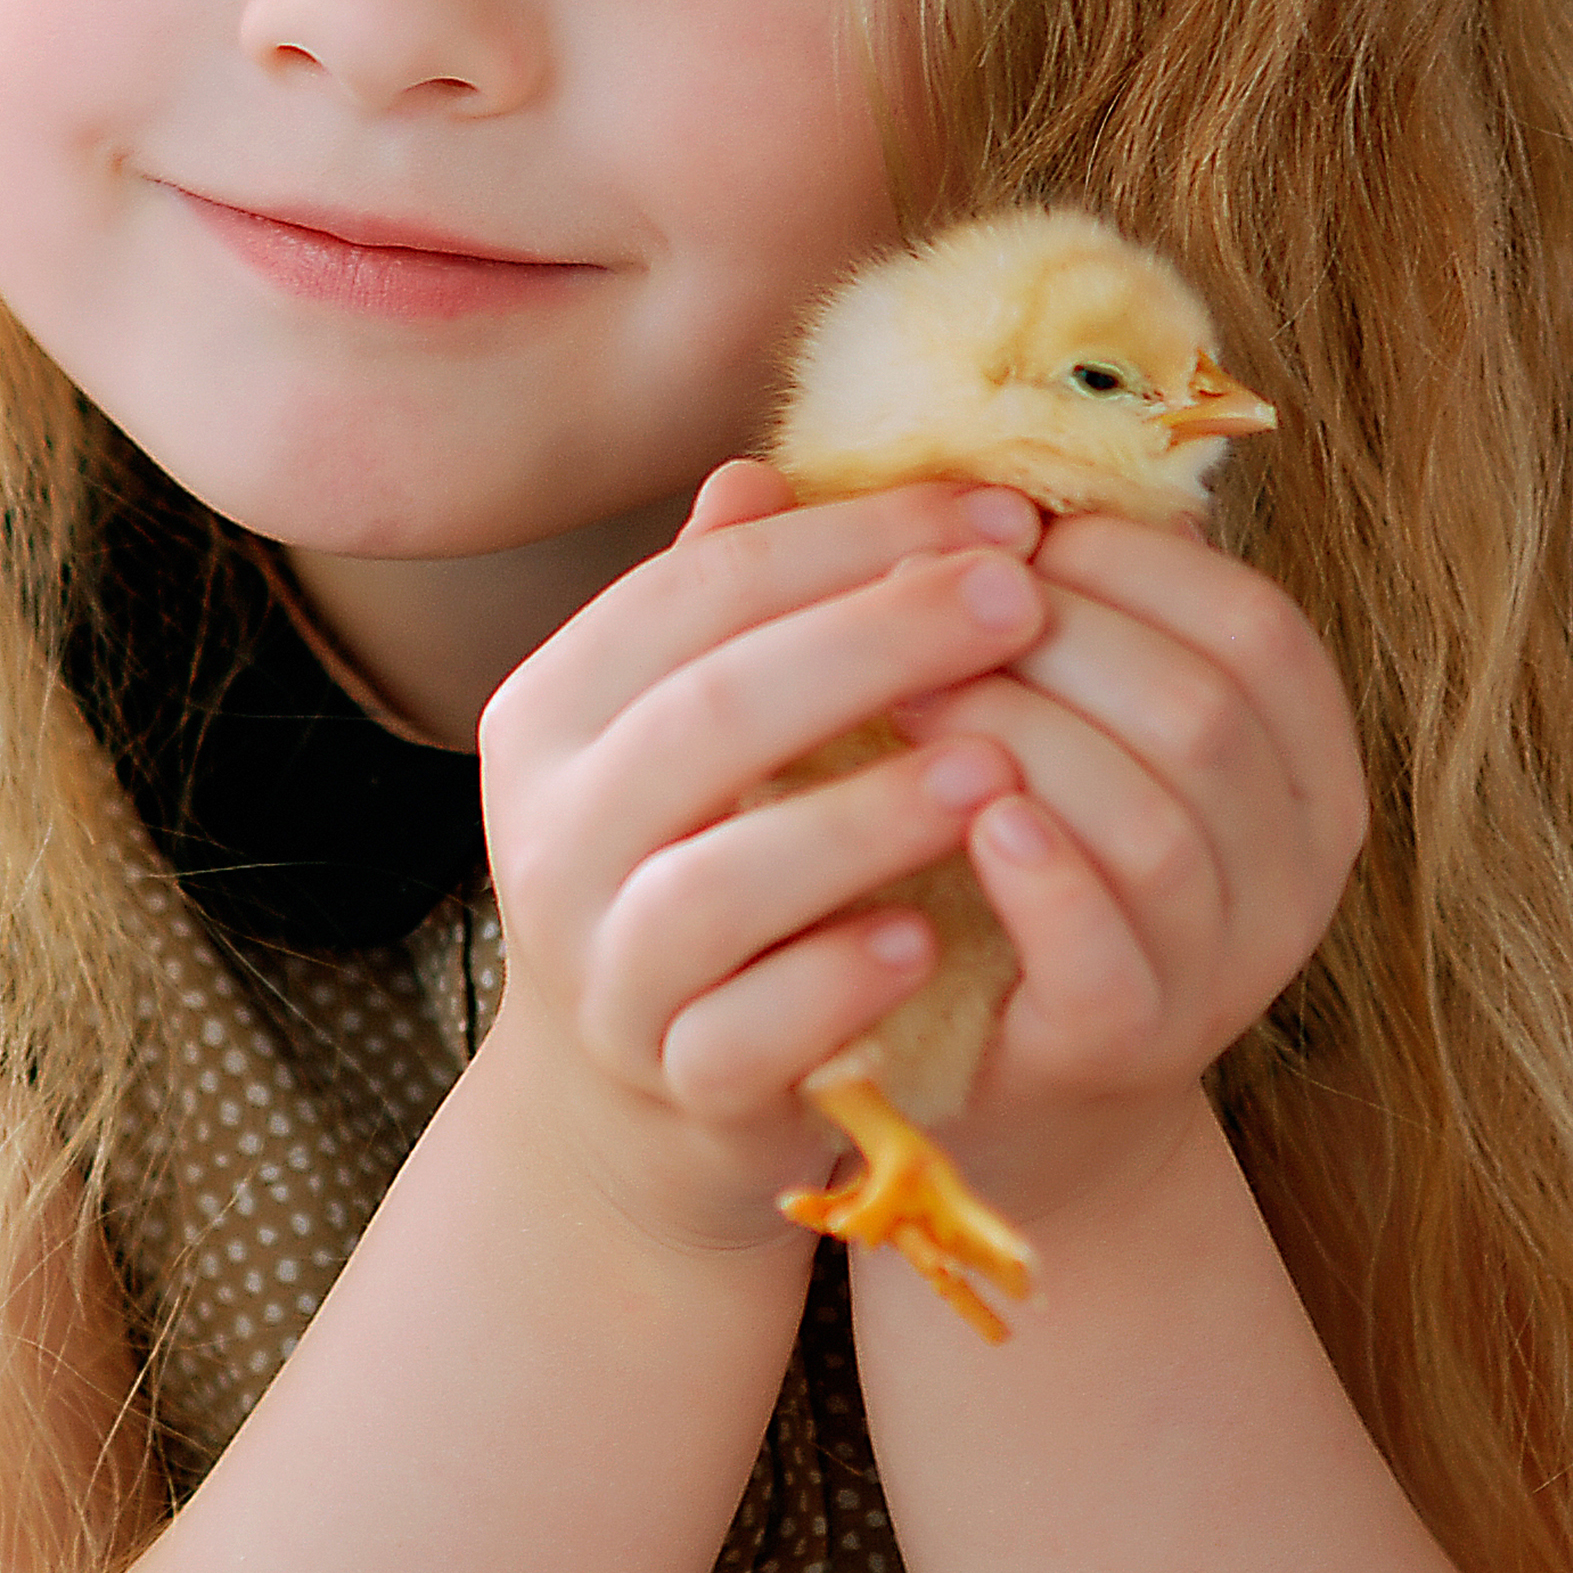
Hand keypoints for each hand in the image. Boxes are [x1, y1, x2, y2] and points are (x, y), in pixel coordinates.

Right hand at [469, 463, 1044, 1257]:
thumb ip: (723, 610)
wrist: (634, 1101)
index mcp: (552, 712)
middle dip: (877, 641)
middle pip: (710, 710)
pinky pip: (744, 1031)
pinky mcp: (668, 1081)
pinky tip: (925, 938)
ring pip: (716, 882)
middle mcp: (551, 833)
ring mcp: (602, 968)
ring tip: (995, 767)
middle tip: (1021, 598)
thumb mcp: (686, 728)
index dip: (851, 540)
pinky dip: (834, 984)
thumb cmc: (694, 862)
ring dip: (863, 817)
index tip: (1001, 513)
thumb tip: (767, 471)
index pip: (697, 592)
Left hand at [890, 511, 1365, 1227]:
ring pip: (1158, 819)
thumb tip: (847, 455)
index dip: (1124, 564)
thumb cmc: (996, 841)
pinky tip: (968, 816)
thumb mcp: (1031, 707)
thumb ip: (996, 594)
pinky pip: (1111, 949)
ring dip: (1023, 737)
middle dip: (1051, 641)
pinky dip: (1043, 872)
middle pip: (1203, 709)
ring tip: (905, 698)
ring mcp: (1228, 967)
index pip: (1255, 625)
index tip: (994, 534)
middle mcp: (1298, 864)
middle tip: (912, 606)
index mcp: (1303, 759)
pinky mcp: (1135, 1045)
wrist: (981, 1059)